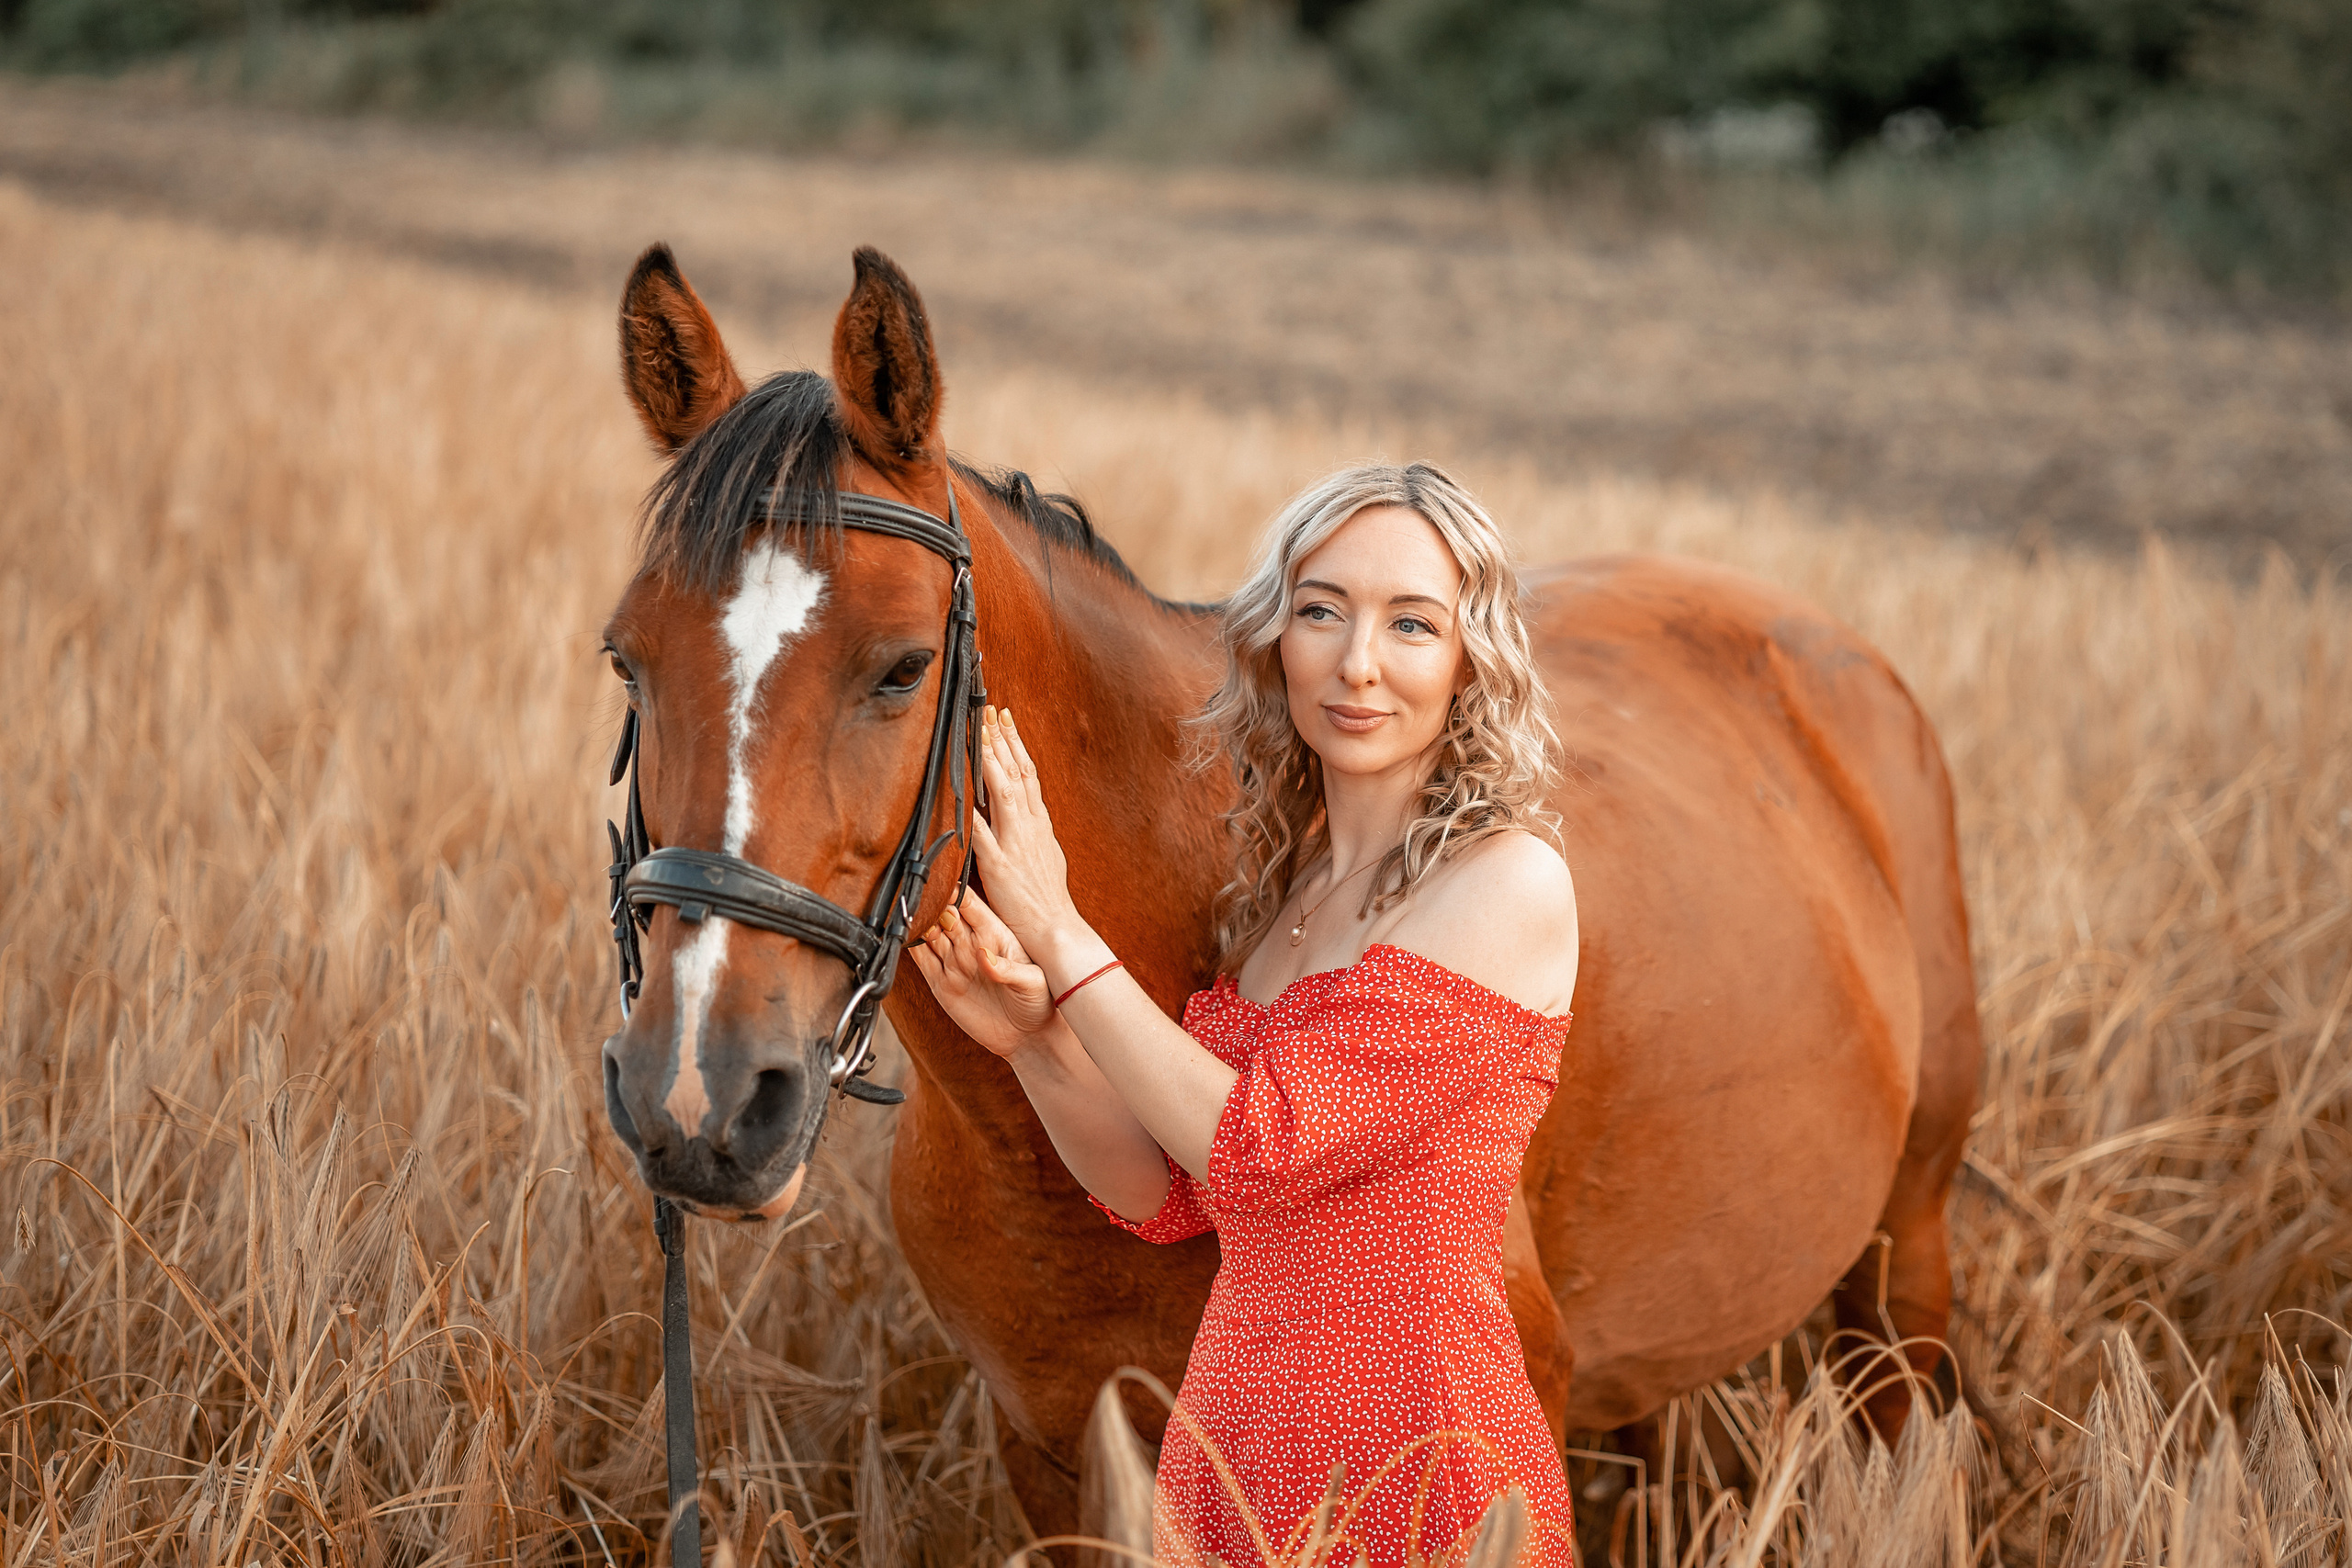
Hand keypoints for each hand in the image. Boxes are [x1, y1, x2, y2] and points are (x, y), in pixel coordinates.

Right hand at [909, 892, 1054, 1058]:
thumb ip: (1007, 969)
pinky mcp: (943, 984)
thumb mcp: (1032, 983)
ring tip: (909, 917)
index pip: (971, 904)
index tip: (942, 883)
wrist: (1027, 1037)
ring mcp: (956, 963)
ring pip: (930, 933)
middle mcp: (972, 944)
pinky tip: (904, 937)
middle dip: (932, 904)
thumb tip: (982, 953)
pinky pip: (922, 959)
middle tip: (921, 901)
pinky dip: (912, 947)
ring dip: (919, 923)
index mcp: (995, 935)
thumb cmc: (1039, 1003)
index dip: (955, 891)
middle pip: (945, 913)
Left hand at [971, 708, 1084, 959]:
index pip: (1027, 773)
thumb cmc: (1046, 897)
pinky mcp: (999, 867)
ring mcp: (1015, 844)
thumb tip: (1021, 812)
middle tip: (988, 710)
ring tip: (978, 734)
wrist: (1055, 928)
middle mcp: (1030, 827)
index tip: (1004, 718)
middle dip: (1001, 740)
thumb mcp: (1045, 854)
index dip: (1015, 743)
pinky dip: (970, 812)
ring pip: (1002, 793)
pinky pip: (981, 835)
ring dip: (990, 761)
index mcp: (1039, 823)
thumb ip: (1030, 831)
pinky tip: (959, 792)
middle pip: (1016, 773)